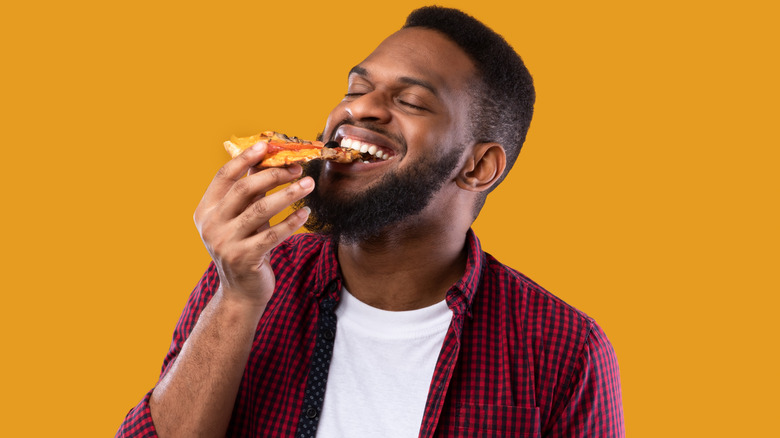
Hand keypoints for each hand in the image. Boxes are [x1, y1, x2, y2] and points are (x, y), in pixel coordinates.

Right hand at [193, 142, 314, 307]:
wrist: (241, 293)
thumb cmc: (244, 248)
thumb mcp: (240, 218)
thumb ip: (248, 190)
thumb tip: (265, 157)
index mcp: (206, 210)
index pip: (224, 176)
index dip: (245, 158)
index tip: (267, 145)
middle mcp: (211, 225)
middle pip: (244, 189)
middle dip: (274, 174)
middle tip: (298, 167)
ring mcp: (225, 243)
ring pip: (261, 209)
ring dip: (289, 194)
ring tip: (309, 184)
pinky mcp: (244, 258)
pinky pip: (273, 234)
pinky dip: (292, 221)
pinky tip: (306, 213)